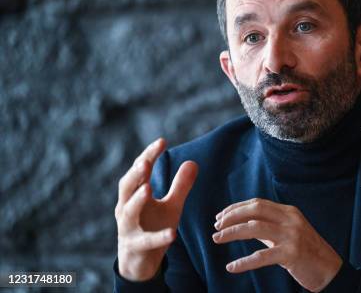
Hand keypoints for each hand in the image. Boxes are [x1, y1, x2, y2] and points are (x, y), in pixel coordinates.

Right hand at [115, 138, 198, 280]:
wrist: (140, 260)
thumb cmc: (153, 226)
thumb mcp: (171, 205)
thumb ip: (181, 186)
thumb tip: (192, 162)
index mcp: (134, 194)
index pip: (139, 170)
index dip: (148, 155)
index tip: (162, 141)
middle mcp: (126, 208)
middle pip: (127, 187)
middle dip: (136, 174)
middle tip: (145, 162)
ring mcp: (128, 228)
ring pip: (129, 212)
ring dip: (137, 200)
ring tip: (148, 189)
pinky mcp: (135, 246)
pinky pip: (146, 241)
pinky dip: (158, 237)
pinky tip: (172, 234)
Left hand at [212, 198, 341, 291]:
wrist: (329, 270)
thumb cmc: (306, 253)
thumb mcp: (288, 234)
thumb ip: (268, 228)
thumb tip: (242, 225)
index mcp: (288, 212)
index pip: (257, 203)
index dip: (236, 208)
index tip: (220, 216)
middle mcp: (290, 220)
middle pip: (255, 210)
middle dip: (232, 215)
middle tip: (216, 225)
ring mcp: (292, 236)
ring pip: (255, 228)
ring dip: (232, 232)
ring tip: (217, 239)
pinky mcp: (292, 254)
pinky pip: (262, 256)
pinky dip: (244, 262)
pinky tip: (232, 266)